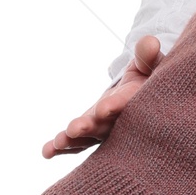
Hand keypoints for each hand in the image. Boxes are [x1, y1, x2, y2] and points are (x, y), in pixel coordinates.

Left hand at [41, 33, 162, 158]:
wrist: (144, 94)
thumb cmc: (148, 77)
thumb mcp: (149, 63)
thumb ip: (147, 55)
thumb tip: (149, 42)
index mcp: (136, 102)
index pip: (126, 104)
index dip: (114, 106)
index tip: (103, 108)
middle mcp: (121, 122)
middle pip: (105, 126)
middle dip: (89, 127)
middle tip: (73, 129)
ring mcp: (105, 130)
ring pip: (89, 139)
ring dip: (73, 141)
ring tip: (57, 143)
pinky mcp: (93, 134)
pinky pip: (78, 143)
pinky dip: (62, 148)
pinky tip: (46, 152)